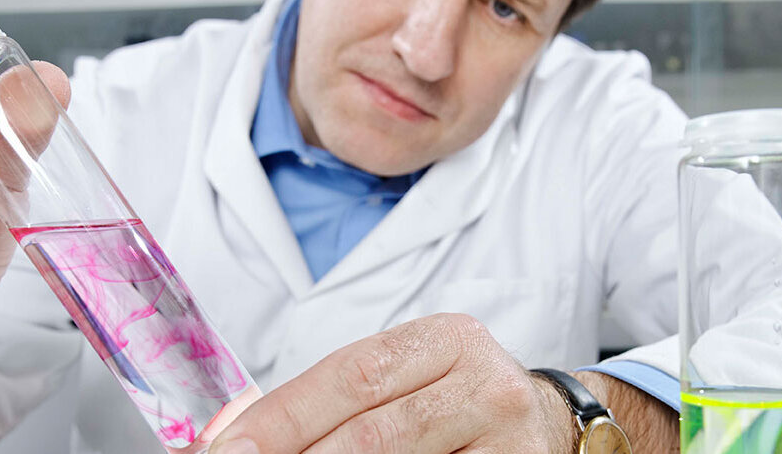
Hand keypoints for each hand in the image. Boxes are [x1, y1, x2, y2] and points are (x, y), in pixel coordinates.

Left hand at [208, 313, 577, 452]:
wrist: (553, 432)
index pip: (348, 376)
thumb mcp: (405, 383)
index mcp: (446, 339)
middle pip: (372, 429)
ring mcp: (508, 435)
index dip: (281, 417)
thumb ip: (331, 401)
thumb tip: (235, 437)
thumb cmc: (459, 409)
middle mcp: (484, 380)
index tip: (228, 449)